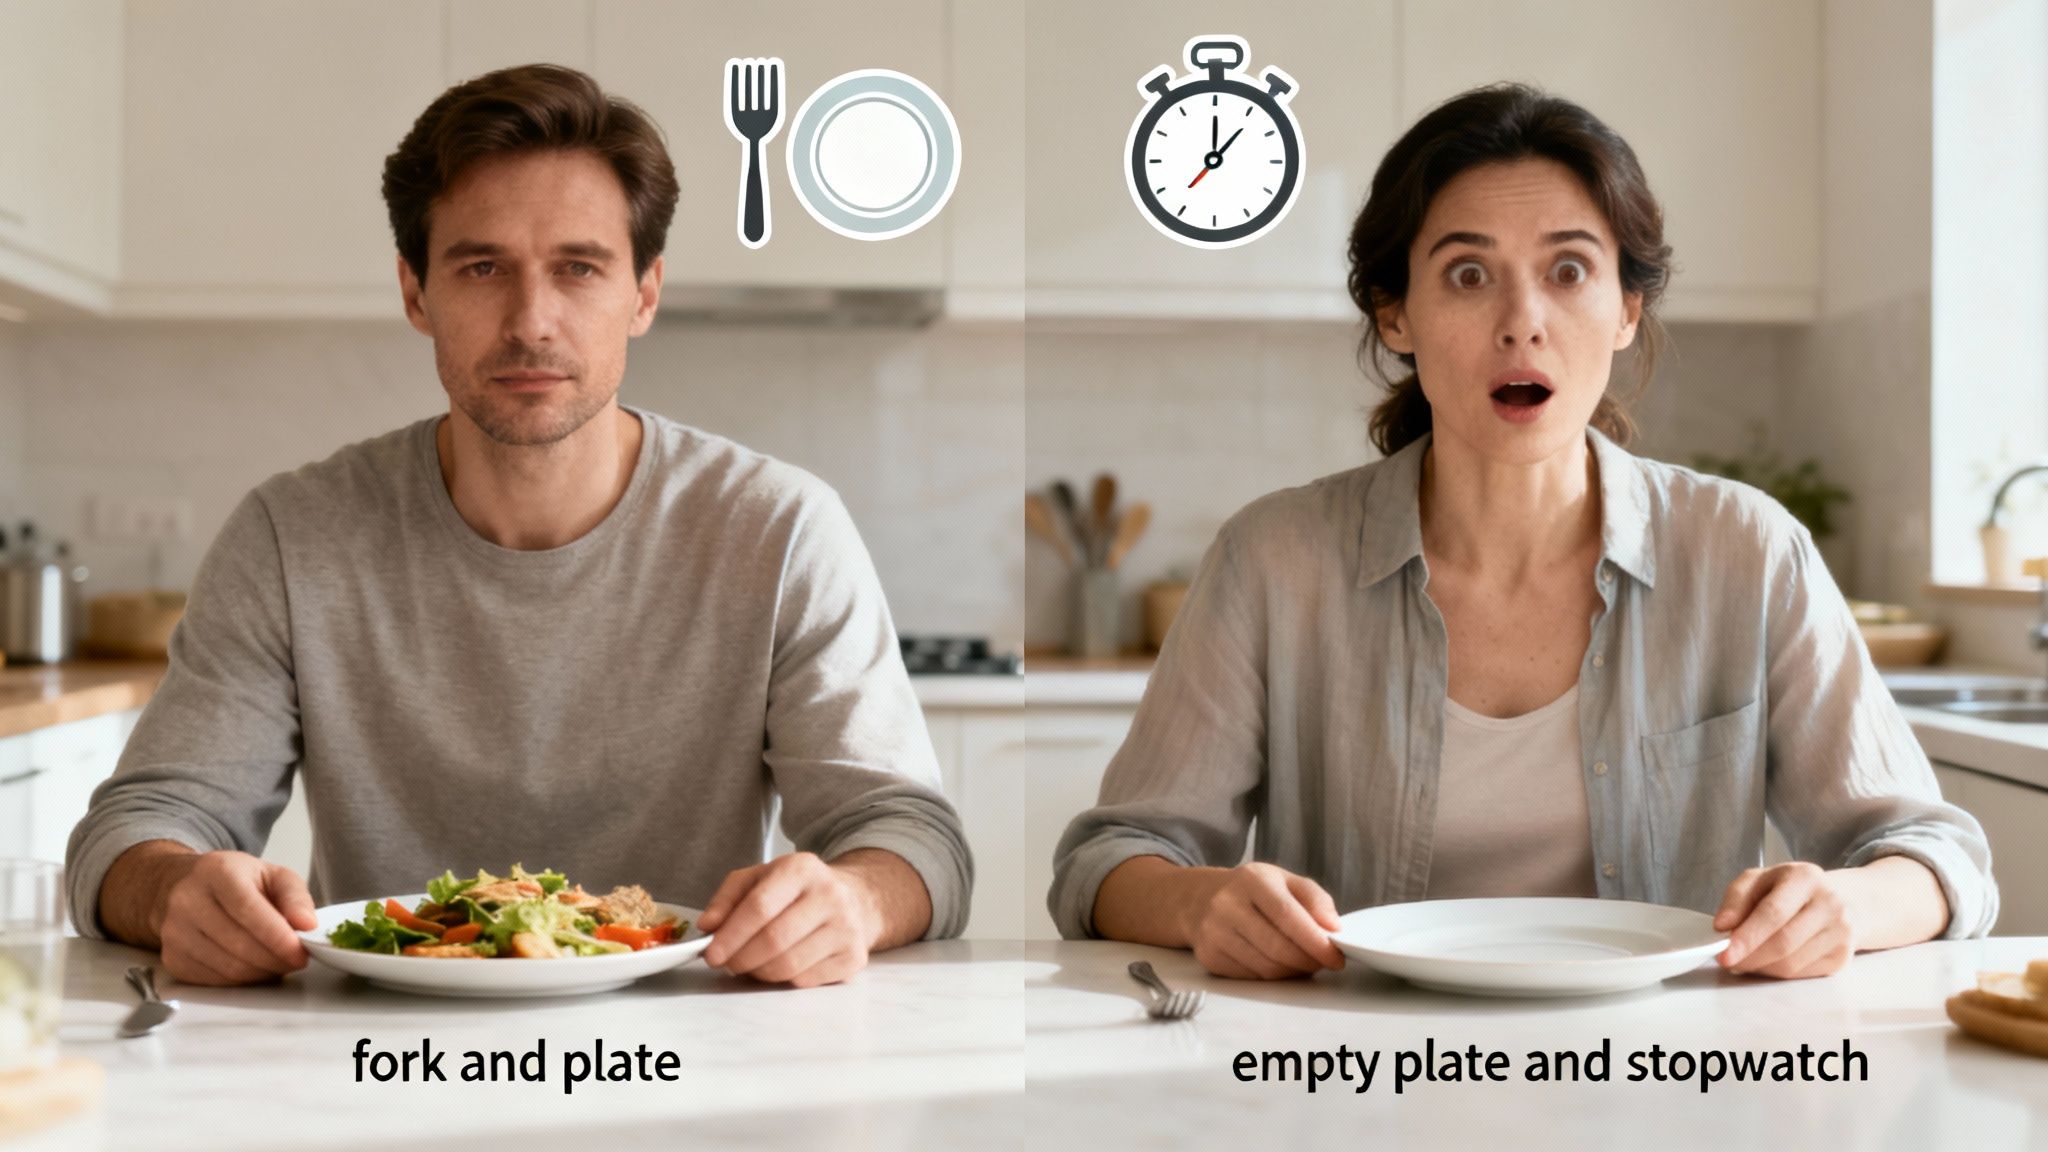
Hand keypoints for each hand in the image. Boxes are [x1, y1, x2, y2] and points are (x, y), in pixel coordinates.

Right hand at [154, 851, 317, 985]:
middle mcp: (188, 901)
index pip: (248, 910)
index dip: (277, 937)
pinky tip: (255, 967)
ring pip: (228, 967)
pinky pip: (215, 980)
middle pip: (239, 944)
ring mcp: (174, 932)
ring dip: (262, 972)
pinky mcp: (172, 958)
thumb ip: (295, 897)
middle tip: (297, 960)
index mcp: (217, 872)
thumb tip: (308, 924)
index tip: (300, 952)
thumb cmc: (233, 880)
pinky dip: (243, 980)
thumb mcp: (272, 874)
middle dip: (276, 959)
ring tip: (279, 962)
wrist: (181, 886)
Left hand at [696, 853, 880, 987]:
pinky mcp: (854, 956)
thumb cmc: (798, 890)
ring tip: (752, 964)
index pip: (760, 906)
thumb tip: (708, 926)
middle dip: (741, 958)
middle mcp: (829, 895)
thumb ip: (728, 898)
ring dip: (760, 972)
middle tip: (728, 964)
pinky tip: (779, 966)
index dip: (730, 935)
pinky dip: (784, 980)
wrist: (854, 899)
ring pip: (789, 965)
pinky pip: (805, 980)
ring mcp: (846, 927)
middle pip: (774, 939)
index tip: (711, 954)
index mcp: (802, 869)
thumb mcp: (760, 878)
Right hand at [1178, 862, 1344, 979]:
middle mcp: (1227, 904)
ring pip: (1266, 967)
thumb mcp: (1283, 880)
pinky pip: (1252, 977)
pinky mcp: (1209, 956)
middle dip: (1308, 961)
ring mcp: (1214, 932)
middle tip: (1323, 963)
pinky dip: (1273, 976)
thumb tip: (1334, 928)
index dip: (1316, 941)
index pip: (1288, 916)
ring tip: (1302, 962)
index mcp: (1251, 880)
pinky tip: (1279, 964)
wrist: (1199, 899)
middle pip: (1278, 947)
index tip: (1336, 956)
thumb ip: (1314, 899)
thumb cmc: (1250, 891)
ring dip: (1293, 971)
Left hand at [1713, 862, 1855, 978]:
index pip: (1773, 912)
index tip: (1724, 953)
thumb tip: (1722, 925)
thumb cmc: (1791, 889)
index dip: (1747, 936)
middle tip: (1727, 961)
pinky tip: (1767, 962)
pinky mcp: (1842, 957)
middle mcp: (1830, 904)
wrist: (1842, 899)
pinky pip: (1801, 974)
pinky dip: (1776, 973)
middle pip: (1783, 942)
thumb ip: (1736, 898)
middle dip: (1749, 957)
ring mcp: (1841, 932)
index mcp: (1805, 878)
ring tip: (1745, 959)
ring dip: (1760, 967)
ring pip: (1791, 963)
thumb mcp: (1760, 880)